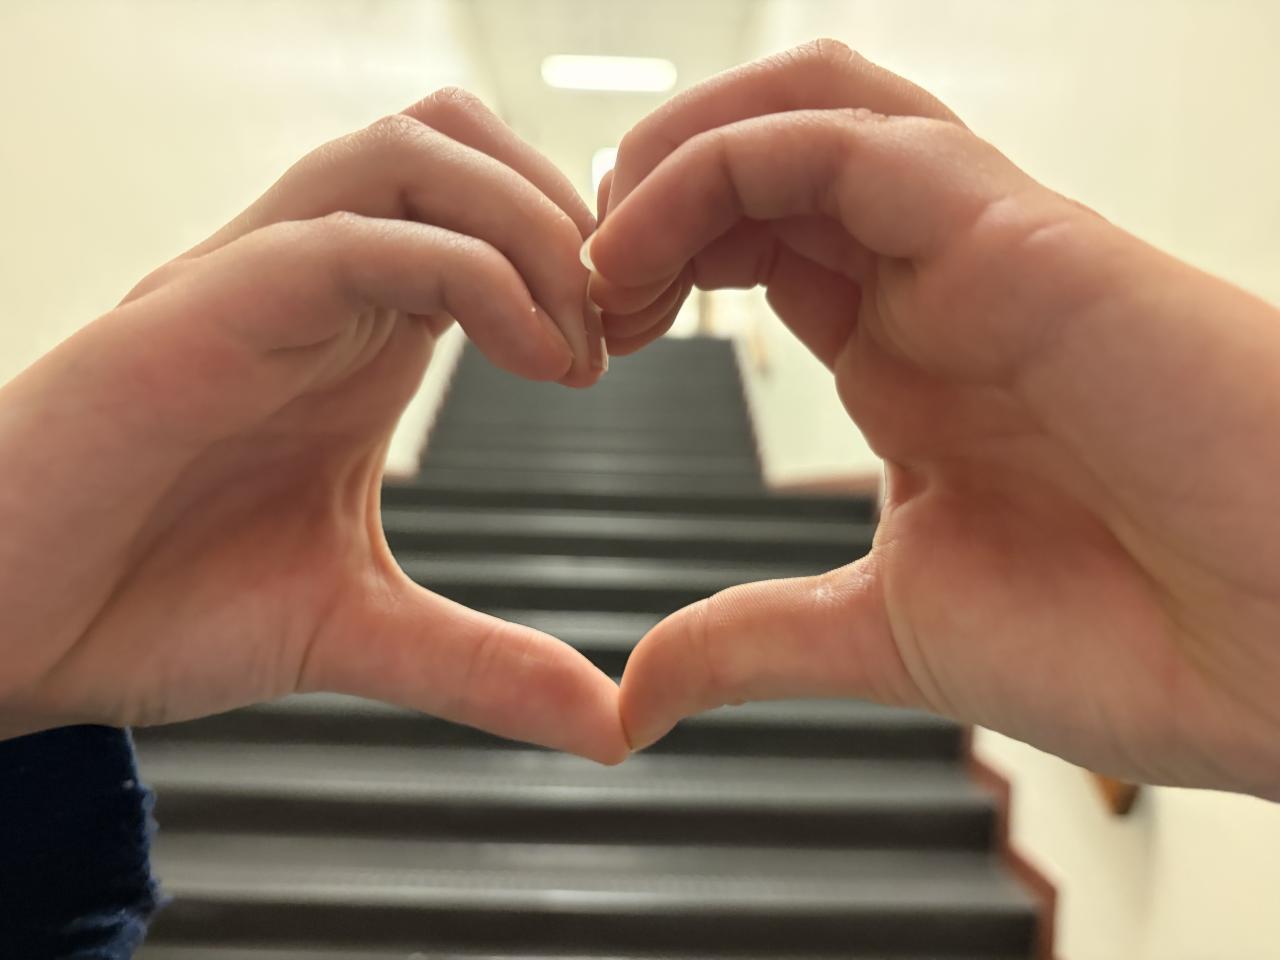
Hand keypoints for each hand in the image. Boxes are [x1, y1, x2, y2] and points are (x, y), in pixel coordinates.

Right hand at [0, 89, 625, 763]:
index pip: (484, 208)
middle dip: (569, 213)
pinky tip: (536, 360)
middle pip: (460, 139)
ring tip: (580, 345)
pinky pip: (354, 234)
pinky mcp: (203, 307)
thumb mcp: (357, 629)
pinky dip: (471, 272)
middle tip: (624, 328)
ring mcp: (255, 283)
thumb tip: (613, 727)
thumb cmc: (153, 604)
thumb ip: (484, 664)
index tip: (640, 341)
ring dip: (527, 223)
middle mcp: (311, 283)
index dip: (582, 253)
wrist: (2, 634)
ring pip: (411, 151)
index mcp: (355, 330)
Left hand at [594, 41, 1279, 795]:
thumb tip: (636, 696)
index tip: (581, 338)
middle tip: (573, 287)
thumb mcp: (885, 636)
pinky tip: (641, 244)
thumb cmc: (1130, 637)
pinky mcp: (1013, 228)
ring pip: (802, 107)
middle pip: (766, 155)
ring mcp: (974, 247)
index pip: (755, 245)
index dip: (648, 264)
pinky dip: (719, 164)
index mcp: (907, 360)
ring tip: (601, 243)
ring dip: (676, 154)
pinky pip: (842, 137)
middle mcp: (933, 286)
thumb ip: (752, 643)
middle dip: (644, 195)